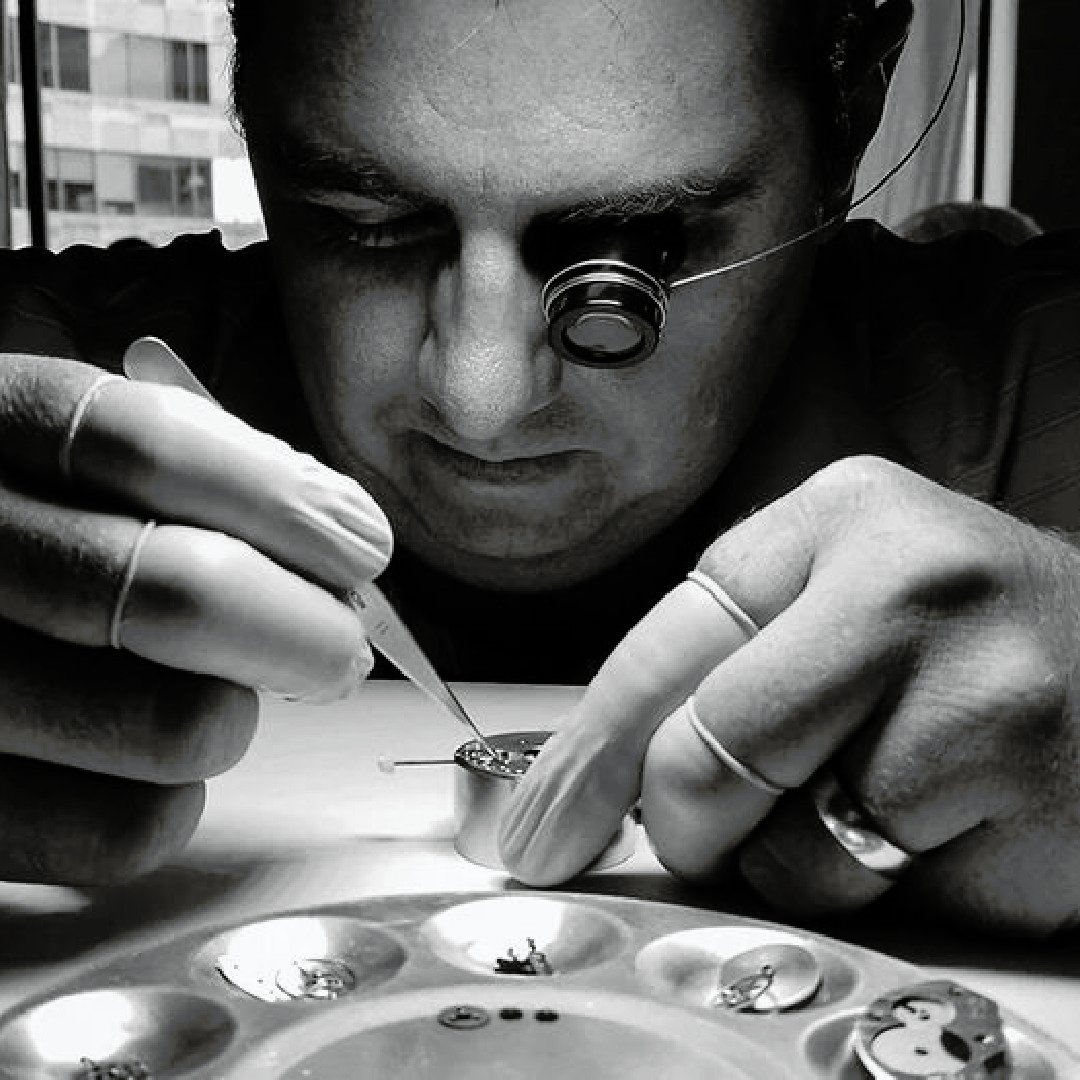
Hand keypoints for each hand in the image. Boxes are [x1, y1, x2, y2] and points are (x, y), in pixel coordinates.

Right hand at [0, 352, 391, 884]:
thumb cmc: (27, 536)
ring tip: (222, 695)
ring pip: (177, 727)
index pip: (146, 449)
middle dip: (306, 626)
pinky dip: (173, 803)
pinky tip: (153, 765)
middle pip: (181, 595)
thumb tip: (334, 530)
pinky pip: (122, 833)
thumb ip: (180, 471)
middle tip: (338, 644)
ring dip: (237, 714)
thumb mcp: (63, 459)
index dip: (282, 500)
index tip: (358, 540)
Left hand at [500, 456, 1079, 934]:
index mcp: (838, 514)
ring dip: (785, 856)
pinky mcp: (1026, 781)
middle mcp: (906, 574)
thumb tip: (597, 778)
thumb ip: (737, 664)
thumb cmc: (969, 654)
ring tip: (861, 805)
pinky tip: (934, 830)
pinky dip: (867, 885)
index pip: (667, 640)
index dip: (591, 746)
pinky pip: (871, 884)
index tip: (541, 822)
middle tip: (706, 832)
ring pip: (779, 834)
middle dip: (683, 819)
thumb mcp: (846, 611)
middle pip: (703, 742)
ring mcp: (977, 677)